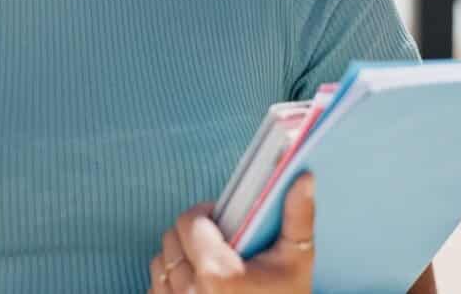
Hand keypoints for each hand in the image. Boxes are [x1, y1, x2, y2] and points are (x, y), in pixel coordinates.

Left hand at [149, 175, 315, 293]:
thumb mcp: (297, 261)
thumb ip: (298, 216)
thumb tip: (304, 178)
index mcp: (217, 274)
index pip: (189, 222)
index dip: (205, 214)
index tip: (222, 219)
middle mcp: (190, 292)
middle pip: (172, 239)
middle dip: (192, 235)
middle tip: (218, 242)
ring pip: (160, 262)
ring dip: (180, 257)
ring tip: (208, 264)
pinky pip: (156, 287)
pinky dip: (171, 283)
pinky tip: (197, 286)